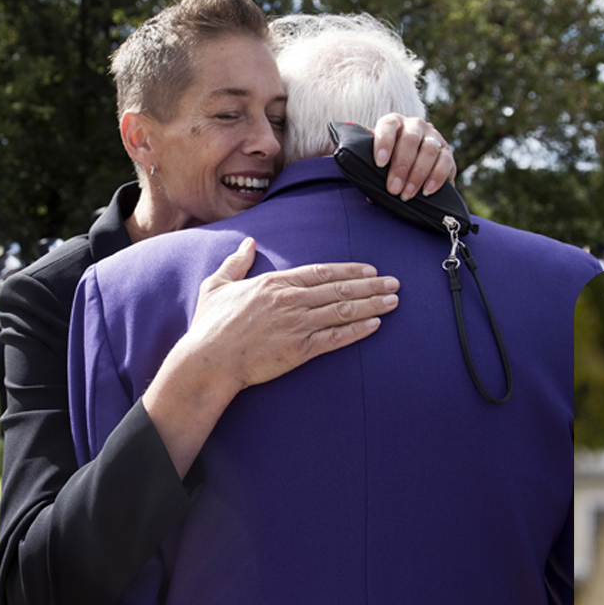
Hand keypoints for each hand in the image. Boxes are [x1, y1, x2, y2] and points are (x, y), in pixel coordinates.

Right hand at [142, 238, 398, 477]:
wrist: (208, 361)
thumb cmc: (210, 326)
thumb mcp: (216, 285)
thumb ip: (236, 263)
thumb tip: (248, 243)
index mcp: (275, 283)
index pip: (321, 272)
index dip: (349, 271)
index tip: (370, 270)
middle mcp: (291, 300)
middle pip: (340, 289)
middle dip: (371, 286)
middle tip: (395, 283)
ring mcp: (297, 325)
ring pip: (343, 311)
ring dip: (372, 305)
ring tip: (394, 301)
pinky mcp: (300, 350)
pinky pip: (336, 337)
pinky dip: (358, 330)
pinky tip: (376, 325)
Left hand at [372, 113, 455, 200]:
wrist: (414, 164)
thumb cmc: (390, 162)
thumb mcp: (381, 162)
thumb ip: (375, 174)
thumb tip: (371, 198)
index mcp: (395, 123)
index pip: (389, 125)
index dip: (384, 142)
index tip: (379, 163)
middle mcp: (415, 125)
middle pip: (410, 140)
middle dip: (401, 166)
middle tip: (394, 189)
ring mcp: (433, 136)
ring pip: (429, 150)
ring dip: (418, 174)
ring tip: (407, 194)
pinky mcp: (447, 151)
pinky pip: (445, 161)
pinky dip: (436, 177)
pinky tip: (427, 190)